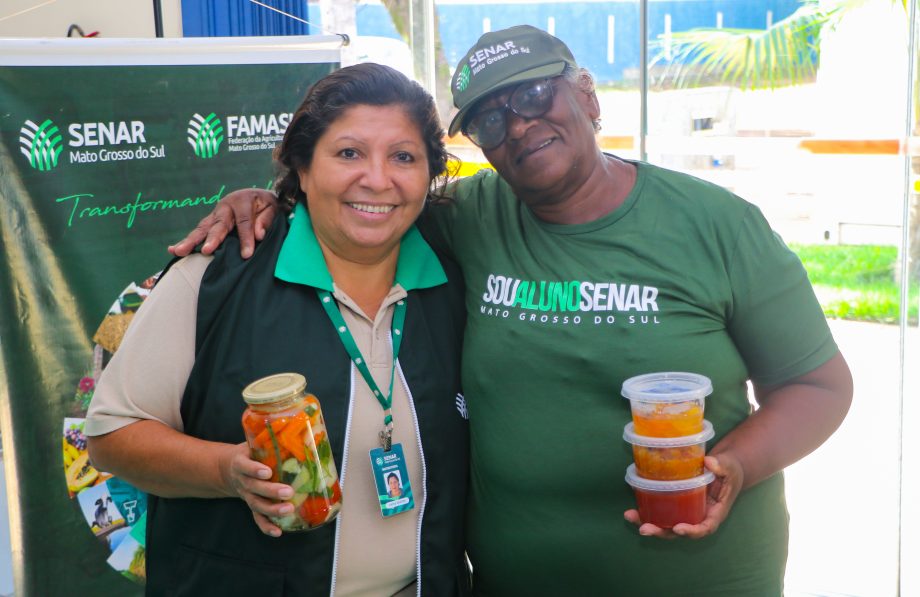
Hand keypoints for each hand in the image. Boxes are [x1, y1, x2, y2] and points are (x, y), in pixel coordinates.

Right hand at [168, 189, 279, 258]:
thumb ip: (267, 219)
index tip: (247, 255)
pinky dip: (188, 240)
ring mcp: (215, 214)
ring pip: (203, 228)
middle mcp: (225, 206)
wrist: (258, 196)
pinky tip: (173, 249)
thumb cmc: (267, 204)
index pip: (244, 222)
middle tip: (207, 250)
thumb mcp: (273, 207)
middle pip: (218, 224)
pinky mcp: (211, 221)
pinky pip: (199, 231)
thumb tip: (259, 235)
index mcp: (242, 201)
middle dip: (212, 238)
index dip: (246, 238)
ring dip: (191, 240)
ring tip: (179, 251)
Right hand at [218, 443, 295, 537]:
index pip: (245, 466)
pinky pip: (257, 518)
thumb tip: (302, 432)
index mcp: (240, 463)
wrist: (229, 468)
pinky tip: (278, 532)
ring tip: (288, 510)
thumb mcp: (253, 443)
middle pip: (254, 488)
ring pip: (257, 504)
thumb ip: (269, 440)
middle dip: (271, 491)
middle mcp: (242, 481)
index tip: (267, 472)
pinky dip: (266, 526)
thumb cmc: (250, 453)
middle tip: (288, 492)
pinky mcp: (251, 505)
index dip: (254, 470)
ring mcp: (246, 495)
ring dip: (272, 510)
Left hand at [623, 454, 743, 538]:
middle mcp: (699, 516)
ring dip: (649, 523)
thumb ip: (722, 466)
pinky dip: (647, 511)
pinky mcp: (677, 503)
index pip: (705, 527)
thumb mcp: (730, 467)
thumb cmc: (730, 469)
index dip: (692, 531)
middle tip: (644, 529)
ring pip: (667, 524)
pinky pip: (663, 511)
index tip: (678, 528)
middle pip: (680, 531)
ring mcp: (687, 511)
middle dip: (662, 532)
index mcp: (715, 512)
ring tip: (630, 516)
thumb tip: (709, 462)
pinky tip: (632, 507)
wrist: (724, 467)